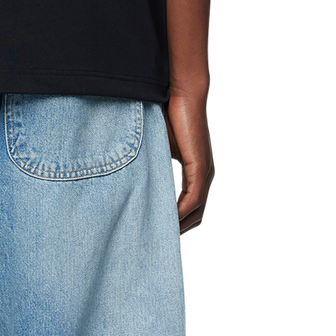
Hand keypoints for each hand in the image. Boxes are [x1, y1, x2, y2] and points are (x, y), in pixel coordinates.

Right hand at [162, 89, 214, 236]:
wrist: (179, 93)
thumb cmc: (166, 115)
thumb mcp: (155, 149)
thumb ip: (150, 167)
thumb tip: (131, 181)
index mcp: (195, 171)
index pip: (189, 206)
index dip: (175, 220)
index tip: (156, 231)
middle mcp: (204, 175)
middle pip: (195, 215)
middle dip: (176, 229)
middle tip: (155, 242)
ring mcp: (204, 173)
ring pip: (195, 212)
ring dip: (177, 225)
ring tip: (157, 237)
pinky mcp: (200, 168)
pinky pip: (192, 200)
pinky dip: (179, 213)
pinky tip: (166, 221)